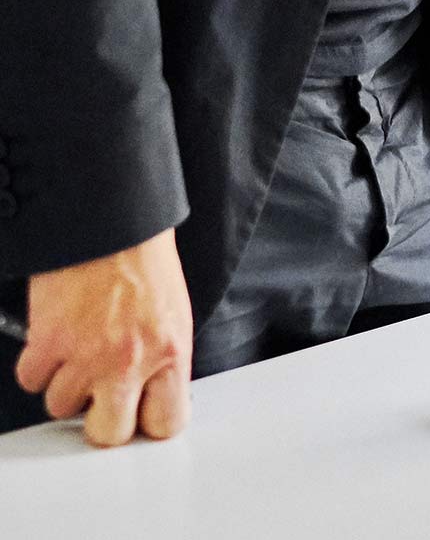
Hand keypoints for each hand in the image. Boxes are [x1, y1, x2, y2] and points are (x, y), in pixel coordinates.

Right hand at [16, 229, 192, 446]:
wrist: (111, 220)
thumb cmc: (144, 257)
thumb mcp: (174, 311)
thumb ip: (163, 358)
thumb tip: (152, 394)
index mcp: (170, 351)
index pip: (165, 423)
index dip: (148, 423)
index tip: (139, 415)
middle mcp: (130, 360)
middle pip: (108, 434)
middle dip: (101, 417)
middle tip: (101, 392)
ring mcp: (86, 355)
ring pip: (62, 406)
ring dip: (66, 383)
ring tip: (79, 349)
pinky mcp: (48, 342)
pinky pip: (32, 380)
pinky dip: (38, 363)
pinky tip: (55, 338)